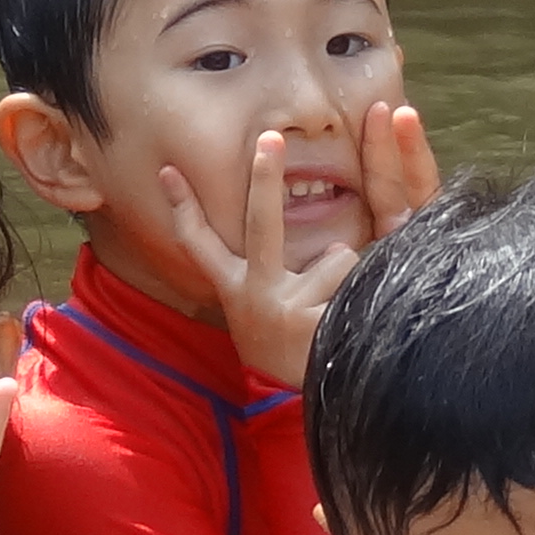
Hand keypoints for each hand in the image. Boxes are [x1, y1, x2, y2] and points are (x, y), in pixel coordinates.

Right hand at [152, 99, 441, 385]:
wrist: (316, 398)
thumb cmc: (289, 340)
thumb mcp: (265, 310)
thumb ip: (275, 275)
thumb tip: (335, 248)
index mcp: (235, 288)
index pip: (200, 244)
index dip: (183, 207)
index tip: (169, 170)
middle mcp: (253, 295)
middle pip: (259, 223)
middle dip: (264, 176)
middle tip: (270, 135)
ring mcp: (284, 309)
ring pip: (336, 257)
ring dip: (350, 277)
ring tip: (341, 308)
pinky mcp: (314, 323)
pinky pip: (355, 282)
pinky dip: (364, 293)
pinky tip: (353, 321)